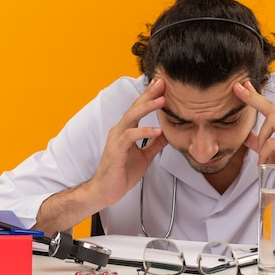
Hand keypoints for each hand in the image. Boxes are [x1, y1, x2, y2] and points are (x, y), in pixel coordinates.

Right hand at [91, 78, 167, 206]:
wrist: (106, 191)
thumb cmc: (121, 173)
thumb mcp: (145, 157)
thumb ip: (155, 144)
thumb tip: (168, 134)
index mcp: (126, 130)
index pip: (139, 109)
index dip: (150, 96)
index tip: (162, 86)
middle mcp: (120, 130)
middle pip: (135, 107)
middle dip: (149, 94)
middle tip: (161, 82)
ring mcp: (117, 139)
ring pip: (131, 117)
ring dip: (147, 107)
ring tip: (162, 101)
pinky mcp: (116, 150)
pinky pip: (130, 136)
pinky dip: (144, 131)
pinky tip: (157, 130)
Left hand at [233, 80, 274, 200]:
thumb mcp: (271, 152)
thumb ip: (259, 142)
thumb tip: (243, 134)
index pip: (269, 106)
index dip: (255, 95)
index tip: (241, 84)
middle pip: (270, 106)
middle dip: (252, 97)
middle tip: (237, 88)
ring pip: (272, 120)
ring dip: (262, 138)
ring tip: (262, 155)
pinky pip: (273, 142)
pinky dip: (264, 153)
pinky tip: (265, 163)